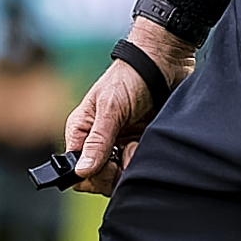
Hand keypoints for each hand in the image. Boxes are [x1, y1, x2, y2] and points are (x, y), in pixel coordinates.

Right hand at [57, 26, 183, 190]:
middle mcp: (98, 141)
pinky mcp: (139, 145)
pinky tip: (146, 143)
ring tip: (138, 144)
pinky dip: (144, 160)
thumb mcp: (111, 107)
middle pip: (99, 178)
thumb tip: (81, 171)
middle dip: (114, 172)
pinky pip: (138, 167)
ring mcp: (120, 144)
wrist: (164, 62)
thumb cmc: (131, 76)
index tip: (109, 166)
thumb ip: (98, 141)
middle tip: (126, 152)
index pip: (76, 170)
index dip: (92, 175)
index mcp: (82, 131)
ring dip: (131, 165)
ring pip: (120, 176)